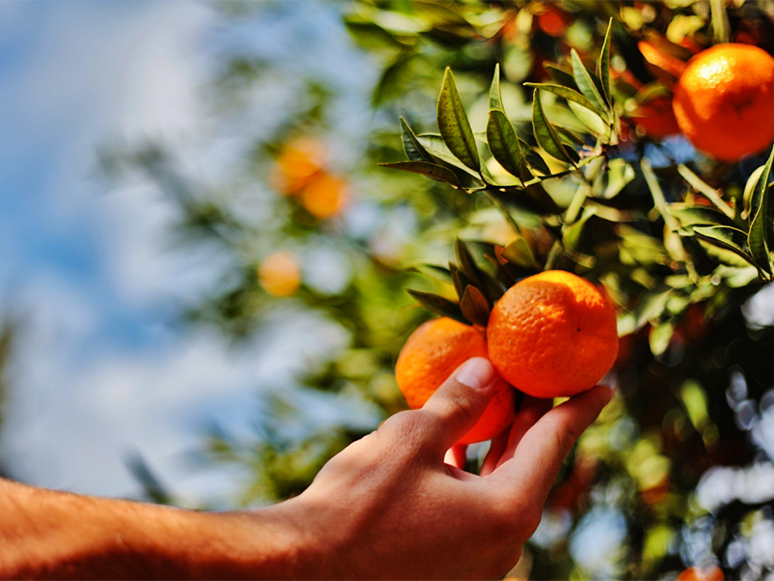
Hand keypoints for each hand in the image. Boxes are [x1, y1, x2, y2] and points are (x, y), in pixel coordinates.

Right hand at [286, 357, 612, 579]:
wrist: (306, 570)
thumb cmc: (358, 504)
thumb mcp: (410, 439)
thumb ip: (457, 404)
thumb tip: (487, 371)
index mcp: (505, 511)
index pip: (554, 445)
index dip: (580, 409)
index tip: (604, 386)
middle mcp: (501, 542)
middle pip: (530, 464)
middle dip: (536, 419)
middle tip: (543, 380)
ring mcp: (475, 557)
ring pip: (500, 485)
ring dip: (500, 442)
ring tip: (501, 400)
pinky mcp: (449, 562)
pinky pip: (474, 505)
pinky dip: (472, 469)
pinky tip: (457, 443)